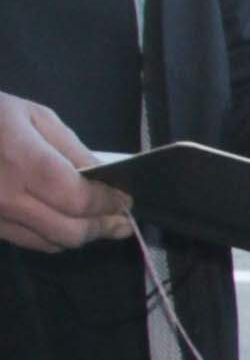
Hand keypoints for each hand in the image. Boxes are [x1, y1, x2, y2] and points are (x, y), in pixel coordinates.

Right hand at [0, 92, 133, 252]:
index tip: (126, 200)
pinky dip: (54, 236)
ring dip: (81, 236)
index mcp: (23, 162)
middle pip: (70, 231)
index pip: (79, 199)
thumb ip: (73, 149)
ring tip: (100, 224)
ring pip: (51, 244)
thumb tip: (105, 177)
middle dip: (102, 228)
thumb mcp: (33, 116)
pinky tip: (67, 222)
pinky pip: (29, 241)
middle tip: (121, 221)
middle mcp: (7, 198)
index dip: (109, 203)